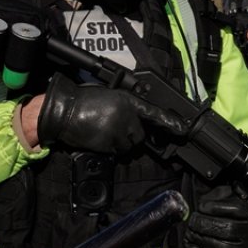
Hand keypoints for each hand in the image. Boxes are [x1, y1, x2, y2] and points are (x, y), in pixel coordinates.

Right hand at [34, 74, 186, 153]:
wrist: (64, 111)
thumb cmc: (84, 101)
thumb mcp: (109, 96)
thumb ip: (126, 106)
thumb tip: (137, 119)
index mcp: (127, 100)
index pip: (153, 112)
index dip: (170, 122)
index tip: (183, 129)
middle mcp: (126, 116)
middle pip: (140, 135)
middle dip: (132, 134)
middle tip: (117, 128)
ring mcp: (117, 131)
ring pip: (130, 145)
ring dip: (122, 142)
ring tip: (106, 131)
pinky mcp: (108, 143)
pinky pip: (118, 151)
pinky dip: (112, 148)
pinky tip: (101, 137)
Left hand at [179, 186, 247, 247]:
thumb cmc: (244, 219)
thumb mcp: (238, 201)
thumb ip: (222, 196)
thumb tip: (203, 201)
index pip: (235, 209)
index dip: (214, 207)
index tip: (201, 206)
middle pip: (227, 229)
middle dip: (204, 224)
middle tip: (192, 221)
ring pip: (220, 247)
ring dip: (200, 240)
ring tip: (189, 233)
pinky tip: (192, 246)